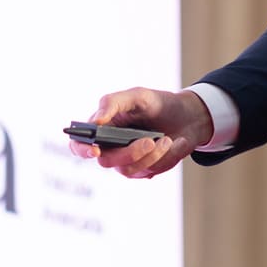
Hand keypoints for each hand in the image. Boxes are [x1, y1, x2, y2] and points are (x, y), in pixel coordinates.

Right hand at [67, 87, 214, 178]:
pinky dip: (166, 155)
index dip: (81, 149)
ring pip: (130, 169)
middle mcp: (110, 147)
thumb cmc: (157, 103)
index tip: (95, 150)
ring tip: (168, 139)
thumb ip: (112, 103)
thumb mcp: (137, 96)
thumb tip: (95, 121)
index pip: (78, 145)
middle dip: (130, 153)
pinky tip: (176, 142)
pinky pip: (150, 170)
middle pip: (107, 161)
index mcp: (102, 127)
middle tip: (151, 140)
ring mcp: (127, 161)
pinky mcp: (144, 170)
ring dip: (153, 155)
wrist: (188, 116)